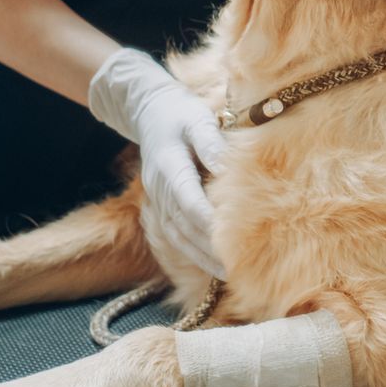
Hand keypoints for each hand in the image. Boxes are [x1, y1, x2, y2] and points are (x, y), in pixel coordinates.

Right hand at [88, 48, 227, 278]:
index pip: (188, 200)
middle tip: (236, 268)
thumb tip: (227, 170)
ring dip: (200, 257)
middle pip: (183, 225)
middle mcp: (159, 188)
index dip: (208, 222)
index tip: (231, 241)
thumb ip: (211, 144)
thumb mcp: (198, 119)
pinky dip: (190, 251)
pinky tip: (210, 263)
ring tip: (226, 274)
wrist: (150, 112)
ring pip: (176, 235)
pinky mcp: (160, 205)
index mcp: (168, 165)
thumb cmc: (181, 114)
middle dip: (208, 249)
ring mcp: (157, 199)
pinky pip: (173, 234)